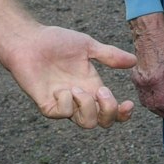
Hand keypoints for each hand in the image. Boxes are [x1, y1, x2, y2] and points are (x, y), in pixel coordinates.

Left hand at [1, 24, 134, 127]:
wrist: (29, 40)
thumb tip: (134, 60)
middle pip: (103, 122)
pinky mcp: (47, 105)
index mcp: (92, 87)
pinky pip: (62, 114)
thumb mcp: (87, 46)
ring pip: (86, 123)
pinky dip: (65, 102)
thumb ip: (110, 55)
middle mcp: (80, 99)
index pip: (111, 111)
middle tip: (101, 91)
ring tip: (76, 89)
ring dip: (87, 107)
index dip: (122, 114)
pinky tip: (58, 87)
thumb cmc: (56, 42)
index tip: (128, 103)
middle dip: (108, 111)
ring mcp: (64, 104)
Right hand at [129, 12, 163, 118]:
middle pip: (152, 106)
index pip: (162, 103)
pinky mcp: (134, 75)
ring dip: (155, 108)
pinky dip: (148, 100)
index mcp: (156, 79)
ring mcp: (137, 79)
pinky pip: (140, 94)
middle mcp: (144, 81)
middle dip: (163, 113)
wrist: (148, 30)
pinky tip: (156, 98)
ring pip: (144, 101)